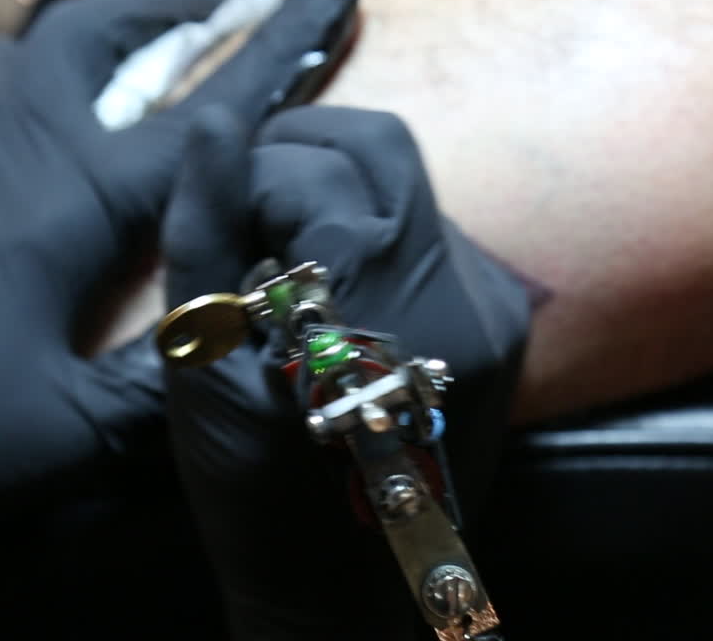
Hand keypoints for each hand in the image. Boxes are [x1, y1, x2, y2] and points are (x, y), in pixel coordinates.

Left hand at [0, 0, 357, 581]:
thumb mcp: (71, 430)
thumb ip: (165, 377)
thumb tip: (236, 338)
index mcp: (70, 199)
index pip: (203, 113)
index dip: (277, 53)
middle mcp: (5, 139)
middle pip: (100, 33)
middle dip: (167, 5)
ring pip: (24, 52)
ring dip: (89, 41)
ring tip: (128, 54)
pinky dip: (17, 82)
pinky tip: (23, 122)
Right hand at [161, 106, 532, 638]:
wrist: (340, 591)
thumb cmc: (251, 489)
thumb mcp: (205, 365)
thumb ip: (206, 230)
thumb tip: (213, 120)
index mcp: (385, 300)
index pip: (317, 165)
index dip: (252, 179)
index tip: (219, 224)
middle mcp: (464, 291)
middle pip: (383, 147)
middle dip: (301, 156)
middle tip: (247, 208)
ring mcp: (497, 309)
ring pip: (410, 187)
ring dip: (338, 196)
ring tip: (286, 261)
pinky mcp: (507, 326)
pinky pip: (435, 237)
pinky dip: (377, 239)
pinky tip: (338, 295)